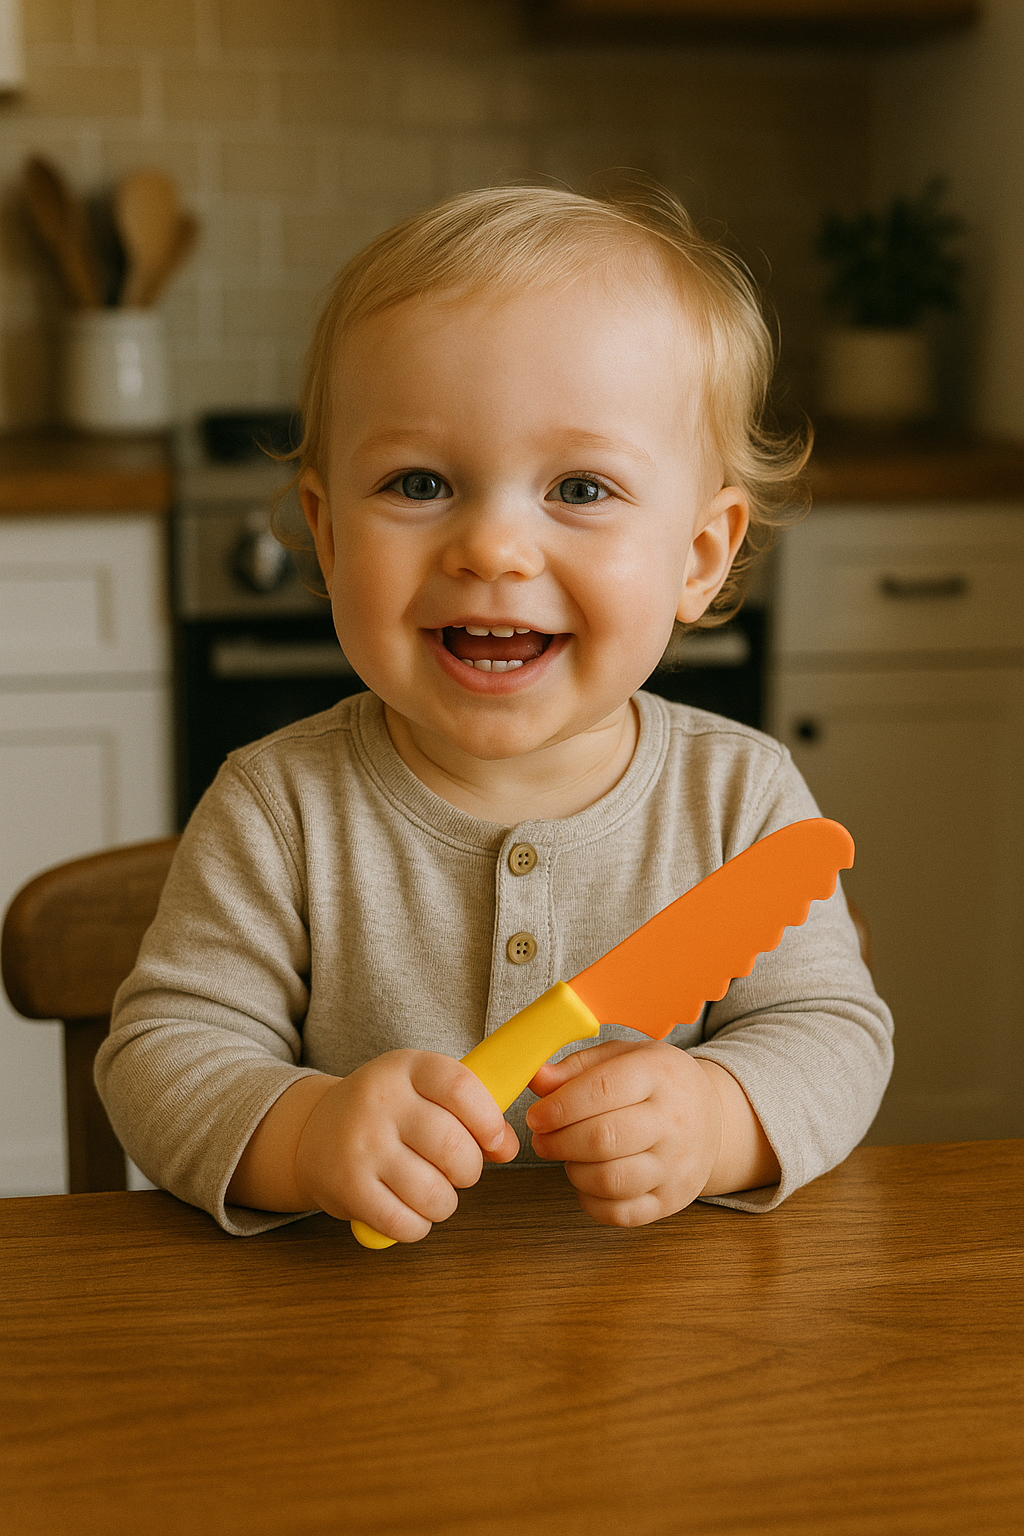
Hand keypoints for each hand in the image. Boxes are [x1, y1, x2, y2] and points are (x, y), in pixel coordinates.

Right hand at [293, 1050, 518, 1242]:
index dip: (489, 1120)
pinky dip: (418, 1225)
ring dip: (445, 1203)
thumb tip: (507, 1146)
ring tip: (434, 1193)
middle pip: (452, 1146)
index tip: (497, 1141)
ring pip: (433, 1192)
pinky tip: (410, 1211)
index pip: (460, 1087)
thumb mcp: (422, 1091)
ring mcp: (361, 1145)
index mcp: (405, 1067)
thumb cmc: (386, 1113)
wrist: (313, 1131)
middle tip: (460, 1171)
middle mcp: (379, 1101)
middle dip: (469, 1169)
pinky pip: (404, 1223)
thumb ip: (469, 1110)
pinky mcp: (347, 1188)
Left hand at [526, 1041, 723, 1227]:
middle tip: (542, 1138)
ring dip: (573, 1170)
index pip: (604, 1089)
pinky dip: (591, 1200)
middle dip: (559, 1141)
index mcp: (659, 1075)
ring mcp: (676, 1165)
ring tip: (568, 1155)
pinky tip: (587, 1178)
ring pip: (609, 1180)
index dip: (560, 1106)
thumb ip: (577, 1067)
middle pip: (604, 1139)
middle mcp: (674, 1121)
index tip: (536, 1115)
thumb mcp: (623, 1057)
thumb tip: (536, 1079)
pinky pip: (619, 1213)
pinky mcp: (671, 1200)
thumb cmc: (657, 1083)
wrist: (712, 1117)